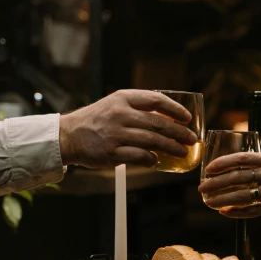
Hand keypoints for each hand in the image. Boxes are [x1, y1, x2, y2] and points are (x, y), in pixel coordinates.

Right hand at [59, 89, 196, 168]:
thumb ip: (138, 108)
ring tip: (182, 152)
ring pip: (152, 141)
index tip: (187, 118)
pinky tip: (157, 161)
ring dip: (171, 147)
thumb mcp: (115, 104)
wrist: (69, 135)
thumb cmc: (96, 120)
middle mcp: (119, 114)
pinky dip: (151, 159)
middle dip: (179, 132)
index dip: (175, 109)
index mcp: (122, 98)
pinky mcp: (111, 153)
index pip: (156, 100)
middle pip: (158, 122)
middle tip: (191, 139)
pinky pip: (139, 157)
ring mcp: (115, 134)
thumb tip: (168, 117)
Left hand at [198, 150, 260, 222]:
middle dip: (215, 184)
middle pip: (237, 178)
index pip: (241, 158)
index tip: (208, 169)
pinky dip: (238, 212)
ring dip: (222, 200)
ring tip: (209, 202)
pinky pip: (253, 210)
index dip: (222, 163)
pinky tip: (226, 212)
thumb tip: (241, 161)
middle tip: (202, 188)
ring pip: (242, 196)